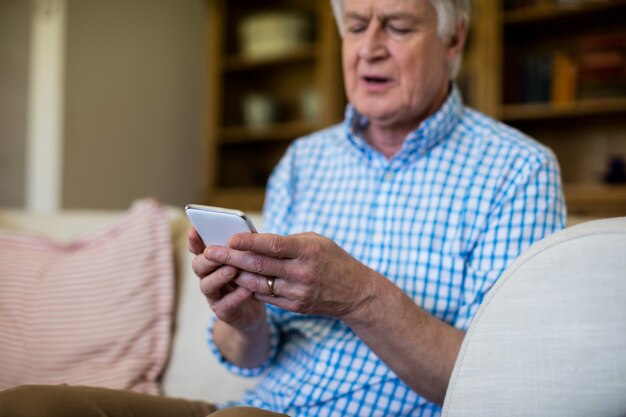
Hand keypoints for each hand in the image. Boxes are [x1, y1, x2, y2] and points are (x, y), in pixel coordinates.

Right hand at [188, 227, 265, 332]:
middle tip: (216, 252)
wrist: (253, 311)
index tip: (194, 231)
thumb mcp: (248, 260)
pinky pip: (226, 304)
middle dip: (207, 259)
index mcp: (212, 262)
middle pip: (198, 266)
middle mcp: (207, 277)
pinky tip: (247, 290)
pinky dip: (236, 296)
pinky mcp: (223, 311)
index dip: (194, 241)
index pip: (198, 249)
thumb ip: (244, 247)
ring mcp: (213, 295)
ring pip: (207, 285)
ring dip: (219, 276)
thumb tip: (245, 231)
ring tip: (232, 269)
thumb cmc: (250, 279)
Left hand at [203, 232, 378, 321]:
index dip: (249, 241)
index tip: (229, 237)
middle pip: (259, 265)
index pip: (273, 245)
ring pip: (257, 283)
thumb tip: (254, 241)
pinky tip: (236, 279)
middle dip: (231, 258)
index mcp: (308, 251)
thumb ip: (287, 241)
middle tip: (210, 251)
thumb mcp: (316, 241)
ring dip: (235, 274)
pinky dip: (248, 287)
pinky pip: (265, 296)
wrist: (355, 293)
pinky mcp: (294, 306)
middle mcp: (302, 272)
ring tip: (217, 266)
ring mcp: (297, 292)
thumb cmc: (333, 260)